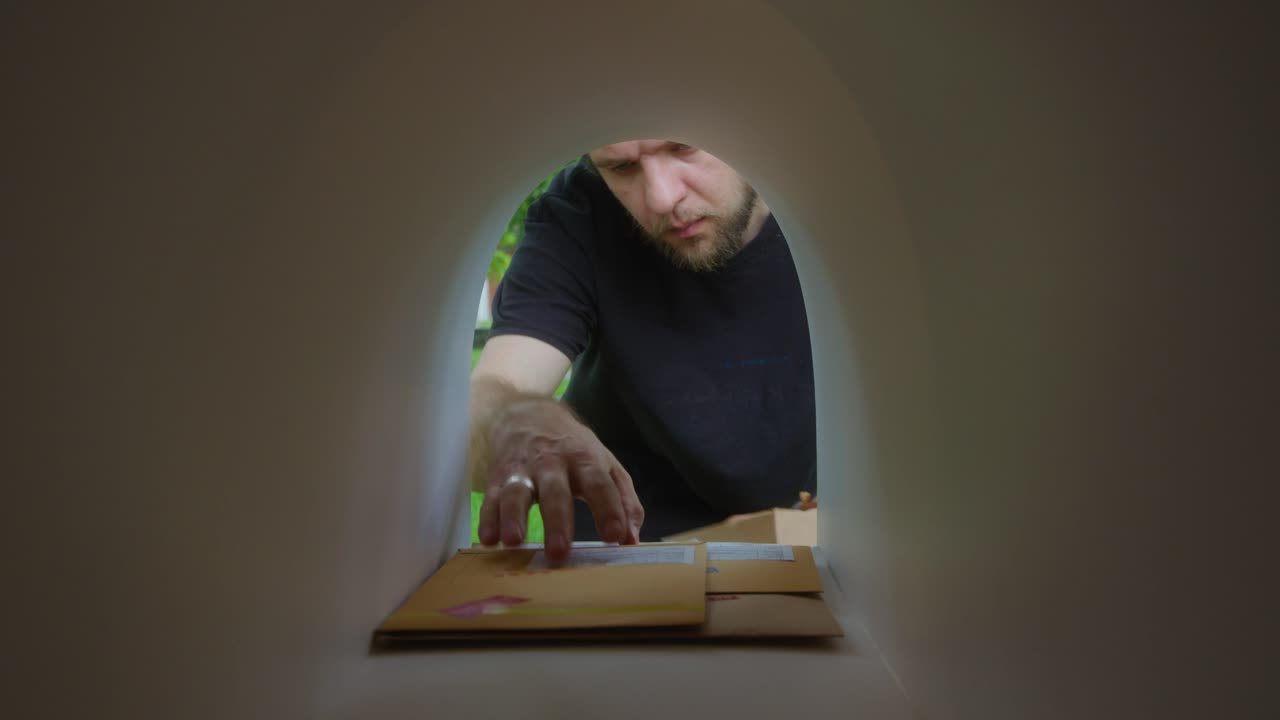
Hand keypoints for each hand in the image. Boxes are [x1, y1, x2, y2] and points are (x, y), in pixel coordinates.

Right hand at [477, 397, 643, 561]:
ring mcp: (523, 469)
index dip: (608, 510)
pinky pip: (492, 498)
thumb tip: (632, 539)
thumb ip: (623, 500)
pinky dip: (487, 518)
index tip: (615, 537)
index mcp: (585, 460)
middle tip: (558, 552)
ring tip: (514, 541)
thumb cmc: (573, 447)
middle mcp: (553, 463)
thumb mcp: (605, 464)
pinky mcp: (499, 476)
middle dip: (557, 522)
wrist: (527, 412)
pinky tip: (488, 539)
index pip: (600, 485)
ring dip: (514, 516)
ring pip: (517, 493)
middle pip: (555, 492)